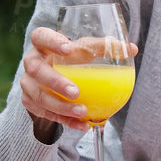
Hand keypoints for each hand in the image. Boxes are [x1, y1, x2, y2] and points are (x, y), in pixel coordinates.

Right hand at [18, 26, 138, 135]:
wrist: (55, 79)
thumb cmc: (72, 59)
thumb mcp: (85, 50)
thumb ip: (105, 48)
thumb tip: (132, 49)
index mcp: (43, 45)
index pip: (40, 36)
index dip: (51, 41)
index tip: (69, 49)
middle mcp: (32, 63)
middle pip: (36, 70)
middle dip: (55, 82)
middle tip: (75, 91)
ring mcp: (28, 84)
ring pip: (39, 96)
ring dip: (61, 107)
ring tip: (83, 111)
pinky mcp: (31, 103)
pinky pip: (46, 114)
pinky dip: (66, 121)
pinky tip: (83, 124)